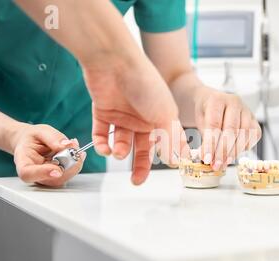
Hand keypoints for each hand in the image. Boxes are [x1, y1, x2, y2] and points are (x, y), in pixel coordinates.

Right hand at [11, 124, 84, 186]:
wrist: (32, 142)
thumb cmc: (32, 138)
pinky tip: (75, 151)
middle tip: (74, 147)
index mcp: (24, 162)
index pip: (28, 173)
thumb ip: (52, 138)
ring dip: (74, 162)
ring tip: (73, 145)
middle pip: (52, 178)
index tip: (57, 170)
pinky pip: (70, 173)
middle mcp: (35, 175)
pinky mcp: (57, 177)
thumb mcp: (40, 131)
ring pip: (64, 177)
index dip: (43, 173)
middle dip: (68, 164)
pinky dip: (76, 162)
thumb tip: (67, 146)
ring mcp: (47, 178)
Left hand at [82, 53, 189, 184]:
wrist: (114, 62)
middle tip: (136, 180)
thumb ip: (171, 139)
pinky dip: (102, 144)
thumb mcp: (165, 115)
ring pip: (122, 142)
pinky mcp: (103, 111)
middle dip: (140, 165)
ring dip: (120, 151)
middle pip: (142, 147)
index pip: (165, 142)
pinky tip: (105, 149)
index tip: (164, 171)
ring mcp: (123, 114)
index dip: (165, 157)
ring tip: (119, 152)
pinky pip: (102, 133)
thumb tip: (176, 161)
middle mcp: (143, 117)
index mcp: (161, 116)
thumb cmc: (145, 83)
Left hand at [194, 87, 261, 170]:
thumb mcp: (200, 121)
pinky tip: (235, 154)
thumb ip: (206, 138)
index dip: (211, 144)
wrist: (214, 102)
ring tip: (224, 163)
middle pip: (231, 130)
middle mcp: (234, 102)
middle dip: (223, 151)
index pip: (214, 124)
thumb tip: (209, 158)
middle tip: (216, 165)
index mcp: (217, 99)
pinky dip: (246, 147)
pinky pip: (254, 135)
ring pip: (244, 134)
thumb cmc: (206, 112)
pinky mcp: (255, 119)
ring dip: (234, 152)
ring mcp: (247, 110)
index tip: (207, 159)